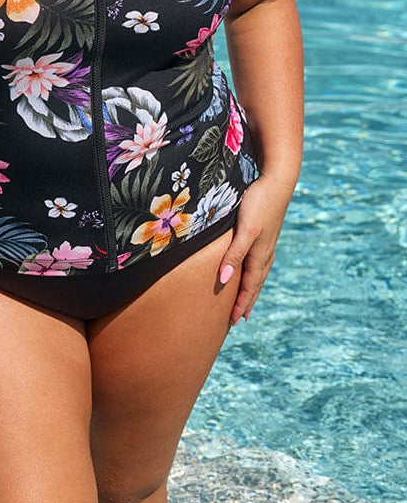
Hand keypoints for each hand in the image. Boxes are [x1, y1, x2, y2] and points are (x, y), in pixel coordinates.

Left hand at [218, 175, 294, 325]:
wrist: (277, 181)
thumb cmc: (259, 203)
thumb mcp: (244, 230)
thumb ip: (234, 254)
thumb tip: (224, 280)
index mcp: (259, 255)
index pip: (248, 287)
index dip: (240, 304)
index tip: (232, 322)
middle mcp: (264, 253)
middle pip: (254, 284)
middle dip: (246, 302)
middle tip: (237, 320)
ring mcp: (266, 243)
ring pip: (257, 274)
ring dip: (250, 289)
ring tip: (245, 301)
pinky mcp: (264, 233)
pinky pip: (258, 262)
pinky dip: (253, 274)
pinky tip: (250, 269)